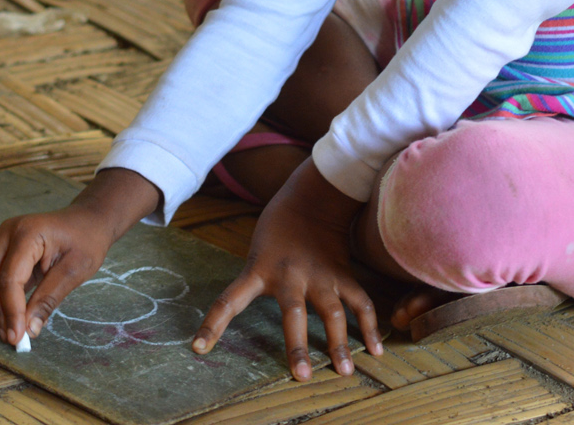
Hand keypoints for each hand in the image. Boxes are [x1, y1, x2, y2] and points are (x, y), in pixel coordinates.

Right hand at [0, 167, 159, 344]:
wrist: (89, 221)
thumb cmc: (87, 240)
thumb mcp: (75, 271)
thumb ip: (49, 299)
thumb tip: (29, 331)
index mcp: (27, 233)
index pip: (9, 278)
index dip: (11, 311)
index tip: (18, 338)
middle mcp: (8, 234)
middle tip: (13, 335)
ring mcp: (3, 241)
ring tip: (15, 330)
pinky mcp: (5, 251)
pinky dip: (1, 300)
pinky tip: (15, 318)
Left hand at [192, 159, 382, 380]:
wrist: (311, 197)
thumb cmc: (277, 228)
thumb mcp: (257, 252)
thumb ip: (257, 282)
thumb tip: (248, 313)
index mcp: (259, 270)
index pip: (229, 301)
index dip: (212, 325)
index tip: (198, 348)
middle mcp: (289, 276)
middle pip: (293, 313)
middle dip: (297, 345)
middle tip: (302, 375)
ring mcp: (319, 275)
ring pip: (333, 312)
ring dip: (339, 343)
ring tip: (345, 371)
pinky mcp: (342, 273)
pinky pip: (359, 302)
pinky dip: (370, 326)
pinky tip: (375, 349)